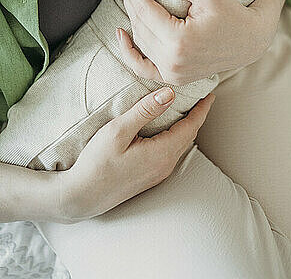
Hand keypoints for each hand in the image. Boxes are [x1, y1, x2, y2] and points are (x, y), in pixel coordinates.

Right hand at [57, 87, 214, 221]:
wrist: (80, 196)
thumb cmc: (96, 163)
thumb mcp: (118, 130)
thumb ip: (145, 111)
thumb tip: (170, 94)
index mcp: (161, 153)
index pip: (191, 126)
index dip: (202, 109)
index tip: (210, 94)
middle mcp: (165, 165)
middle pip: (189, 136)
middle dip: (197, 116)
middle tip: (201, 98)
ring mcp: (158, 174)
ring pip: (181, 145)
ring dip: (187, 127)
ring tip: (188, 109)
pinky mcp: (149, 177)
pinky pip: (171, 153)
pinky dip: (176, 137)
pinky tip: (168, 129)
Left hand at [112, 0, 290, 85]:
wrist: (251, 41)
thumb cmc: (233, 14)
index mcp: (180, 41)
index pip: (145, 10)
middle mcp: (172, 62)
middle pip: (139, 25)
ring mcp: (172, 73)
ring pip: (140, 41)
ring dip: (130, 17)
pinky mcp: (174, 77)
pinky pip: (143, 68)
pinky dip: (130, 53)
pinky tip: (121, 34)